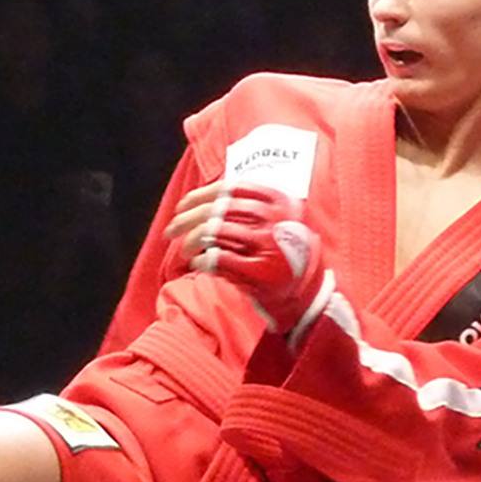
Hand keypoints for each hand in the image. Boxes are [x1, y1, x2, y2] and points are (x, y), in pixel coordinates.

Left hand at [162, 181, 335, 343]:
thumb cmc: (286, 252)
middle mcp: (274, 219)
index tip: (183, 205)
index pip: (229, 188)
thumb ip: (247, 205)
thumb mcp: (278, 220)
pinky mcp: (260, 271)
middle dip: (187, 219)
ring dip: (192, 240)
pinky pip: (219, 259)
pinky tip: (197, 264)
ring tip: (184, 249)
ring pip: (215, 232)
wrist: (309, 292)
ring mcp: (268, 245)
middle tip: (171, 229)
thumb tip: (197, 201)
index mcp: (278, 200)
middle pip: (217, 209)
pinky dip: (202, 261)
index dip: (200, 195)